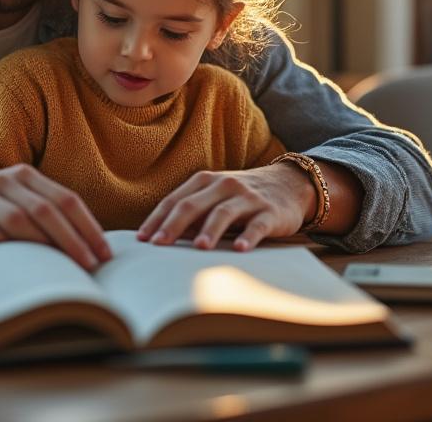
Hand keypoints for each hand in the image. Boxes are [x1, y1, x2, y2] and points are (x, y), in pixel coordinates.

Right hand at [0, 165, 111, 269]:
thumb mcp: (13, 206)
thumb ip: (43, 217)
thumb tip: (88, 247)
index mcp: (22, 176)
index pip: (65, 198)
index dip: (88, 226)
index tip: (105, 253)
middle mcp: (3, 182)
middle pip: (46, 210)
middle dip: (74, 239)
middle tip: (91, 265)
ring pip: (20, 221)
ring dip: (48, 246)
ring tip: (67, 269)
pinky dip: (10, 251)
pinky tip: (27, 269)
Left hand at [136, 162, 314, 251]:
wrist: (289, 184)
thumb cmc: (241, 196)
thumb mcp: (214, 196)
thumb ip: (191, 212)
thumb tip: (159, 237)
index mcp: (205, 181)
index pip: (175, 200)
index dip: (157, 219)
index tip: (142, 239)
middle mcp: (224, 185)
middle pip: (193, 205)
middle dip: (173, 226)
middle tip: (159, 245)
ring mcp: (248, 198)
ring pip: (224, 213)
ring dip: (210, 230)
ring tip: (199, 248)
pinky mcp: (270, 212)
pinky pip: (258, 225)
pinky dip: (248, 236)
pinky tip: (240, 250)